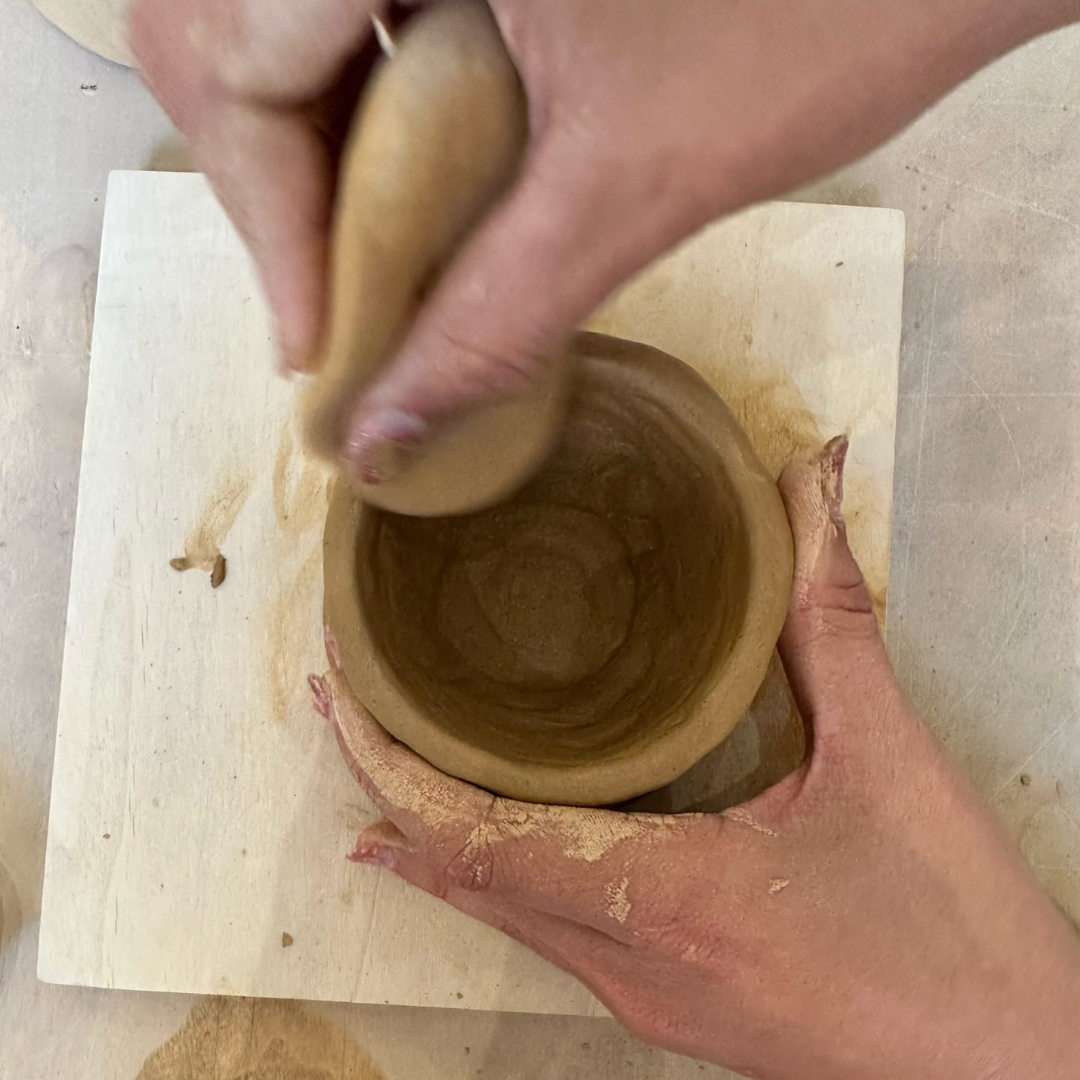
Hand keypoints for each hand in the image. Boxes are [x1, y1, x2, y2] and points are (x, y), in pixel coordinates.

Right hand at [131, 0, 1079, 471]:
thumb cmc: (821, 24)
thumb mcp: (628, 192)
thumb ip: (491, 319)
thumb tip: (384, 432)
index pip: (233, 58)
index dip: (262, 218)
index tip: (315, 346)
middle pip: (226, 38)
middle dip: (270, 192)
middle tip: (328, 318)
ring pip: (281, 32)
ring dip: (307, 163)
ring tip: (362, 277)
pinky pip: (354, 24)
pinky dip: (359, 120)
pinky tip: (402, 198)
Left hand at [311, 440, 1079, 1079]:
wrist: (1019, 1073)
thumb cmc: (955, 933)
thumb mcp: (891, 762)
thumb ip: (833, 613)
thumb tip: (812, 485)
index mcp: (669, 902)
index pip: (479, 839)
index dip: (393, 770)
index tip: (341, 701)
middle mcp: (633, 965)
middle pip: (466, 876)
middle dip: (392, 788)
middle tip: (348, 703)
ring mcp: (645, 1000)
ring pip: (502, 912)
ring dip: (437, 832)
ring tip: (392, 757)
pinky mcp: (672, 1007)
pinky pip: (549, 933)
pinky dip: (495, 873)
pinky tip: (483, 844)